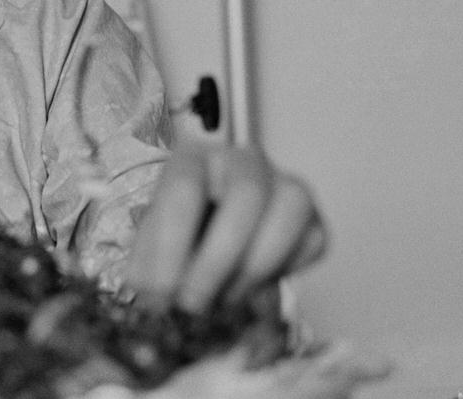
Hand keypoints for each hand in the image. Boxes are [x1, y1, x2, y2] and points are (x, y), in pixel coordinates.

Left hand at [123, 140, 326, 313]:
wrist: (211, 242)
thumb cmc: (180, 236)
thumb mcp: (151, 247)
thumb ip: (149, 267)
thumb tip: (153, 295)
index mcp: (194, 158)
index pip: (184, 189)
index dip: (170, 245)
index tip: (160, 292)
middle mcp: (243, 160)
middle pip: (247, 194)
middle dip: (217, 260)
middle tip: (193, 304)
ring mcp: (283, 183)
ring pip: (291, 208)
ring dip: (254, 267)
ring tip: (224, 299)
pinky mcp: (313, 217)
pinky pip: (313, 240)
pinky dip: (284, 271)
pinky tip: (252, 286)